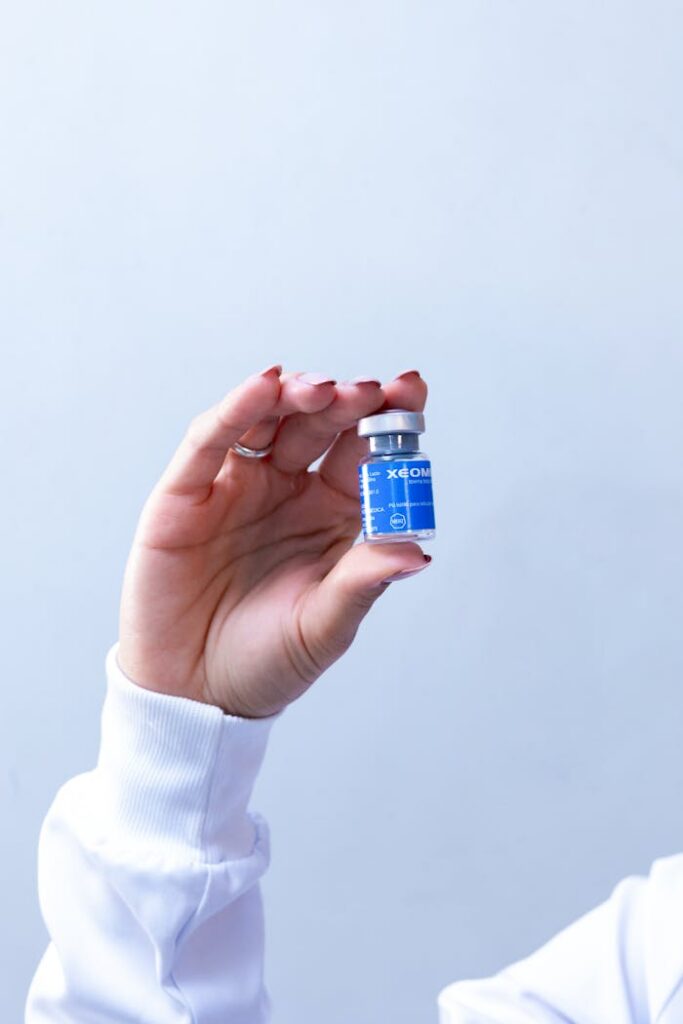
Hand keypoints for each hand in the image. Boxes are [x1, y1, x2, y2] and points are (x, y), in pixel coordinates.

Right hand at [117, 367, 429, 716]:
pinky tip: (262, 386)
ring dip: (294, 396)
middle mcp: (288, 491)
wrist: (195, 696)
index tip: (410, 388)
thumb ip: (363, 584)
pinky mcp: (187, 493)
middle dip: (343, 402)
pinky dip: (236, 409)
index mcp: (332, 515)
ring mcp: (237, 487)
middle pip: (319, 426)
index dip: (387, 418)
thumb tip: (418, 553)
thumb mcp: (324, 627)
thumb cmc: (265, 663)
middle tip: (366, 392)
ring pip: (267, 421)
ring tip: (319, 391)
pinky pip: (212, 441)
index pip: (362, 453)